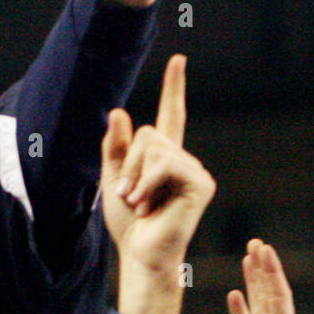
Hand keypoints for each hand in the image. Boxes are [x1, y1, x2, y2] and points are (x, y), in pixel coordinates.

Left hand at [101, 55, 214, 313]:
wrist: (140, 253)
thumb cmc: (128, 223)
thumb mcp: (112, 178)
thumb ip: (115, 146)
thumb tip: (119, 111)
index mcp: (164, 158)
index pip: (172, 115)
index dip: (174, 88)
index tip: (178, 60)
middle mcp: (184, 160)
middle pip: (149, 133)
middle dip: (129, 164)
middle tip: (130, 196)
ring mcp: (195, 171)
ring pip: (154, 147)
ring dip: (136, 177)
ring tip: (140, 203)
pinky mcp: (200, 183)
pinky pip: (165, 163)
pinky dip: (148, 183)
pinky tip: (151, 205)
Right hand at [227, 240, 301, 313]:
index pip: (280, 297)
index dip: (272, 273)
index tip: (264, 250)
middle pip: (271, 295)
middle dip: (264, 269)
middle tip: (256, 243)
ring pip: (258, 305)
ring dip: (253, 283)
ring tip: (247, 258)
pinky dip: (239, 309)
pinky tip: (233, 294)